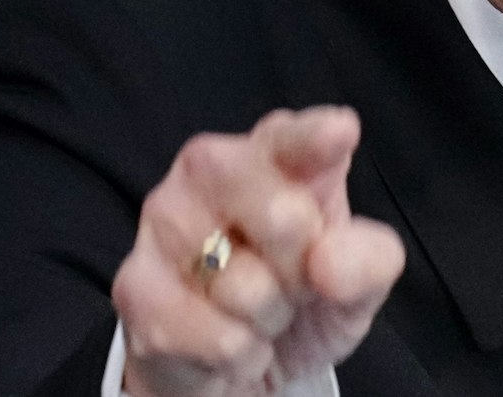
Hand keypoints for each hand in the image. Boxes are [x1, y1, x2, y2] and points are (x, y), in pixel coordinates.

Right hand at [111, 106, 404, 395]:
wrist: (241, 367)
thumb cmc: (303, 300)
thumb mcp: (358, 284)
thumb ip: (368, 261)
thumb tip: (328, 261)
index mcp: (273, 152)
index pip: (291, 137)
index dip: (313, 139)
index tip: (339, 134)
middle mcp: (210, 169)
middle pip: (284, 216)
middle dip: (304, 269)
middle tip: (296, 280)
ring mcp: (164, 221)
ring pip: (247, 286)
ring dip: (269, 318)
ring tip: (259, 310)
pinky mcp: (135, 285)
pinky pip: (217, 337)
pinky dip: (240, 355)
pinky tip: (231, 341)